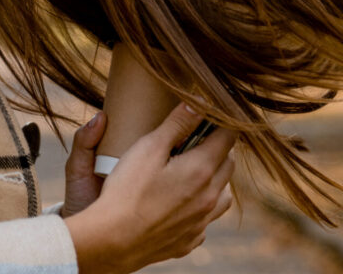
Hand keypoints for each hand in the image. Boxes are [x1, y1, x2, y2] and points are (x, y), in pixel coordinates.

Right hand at [63, 104, 235, 273]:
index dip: (220, 122)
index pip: (228, 138)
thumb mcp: (149, 147)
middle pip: (228, 164)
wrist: (113, 240)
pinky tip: (179, 200)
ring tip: (190, 170)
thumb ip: (177, 123)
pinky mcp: (190, 240)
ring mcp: (200, 222)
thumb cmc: (128, 190)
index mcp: (201, 170)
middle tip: (193, 138)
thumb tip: (199, 103)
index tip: (206, 116)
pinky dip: (201, 205)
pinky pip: (206, 218)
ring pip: (223, 194)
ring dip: (214, 178)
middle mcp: (208, 198)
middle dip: (217, 147)